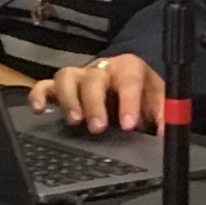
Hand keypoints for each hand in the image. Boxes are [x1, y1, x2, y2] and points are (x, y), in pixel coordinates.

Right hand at [34, 51, 163, 134]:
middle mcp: (101, 69)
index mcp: (129, 68)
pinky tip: (38, 110)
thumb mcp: (158, 103)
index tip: (128, 124)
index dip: (128, 101)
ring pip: (66, 78)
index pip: (129, 79)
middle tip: (98, 127)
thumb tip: (167, 135)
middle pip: (94, 79)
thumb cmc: (141, 95)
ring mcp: (79, 76)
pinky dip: (38, 96)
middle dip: (95, 104)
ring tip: (74, 122)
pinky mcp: (60, 88)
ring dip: (69, 100)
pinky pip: (43, 86)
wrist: (128, 88)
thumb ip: (164, 117)